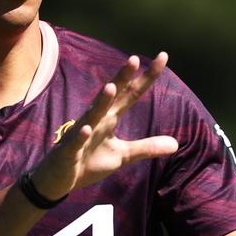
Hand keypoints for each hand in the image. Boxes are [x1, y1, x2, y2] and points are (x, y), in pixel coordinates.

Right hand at [29, 53, 179, 198]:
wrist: (58, 179)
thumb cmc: (89, 162)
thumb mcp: (123, 155)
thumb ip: (147, 147)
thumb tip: (176, 143)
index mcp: (110, 118)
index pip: (131, 94)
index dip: (147, 77)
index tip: (163, 56)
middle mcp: (96, 120)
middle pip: (111, 96)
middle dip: (121, 78)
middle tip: (134, 59)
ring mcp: (80, 134)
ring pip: (92, 115)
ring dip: (101, 102)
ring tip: (111, 86)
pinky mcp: (68, 151)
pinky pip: (75, 142)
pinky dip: (81, 135)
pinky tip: (87, 128)